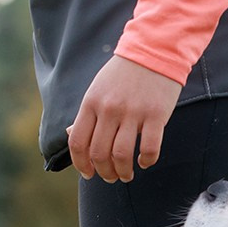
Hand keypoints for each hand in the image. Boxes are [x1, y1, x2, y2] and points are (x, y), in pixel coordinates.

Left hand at [67, 55, 182, 182]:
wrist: (153, 50)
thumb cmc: (123, 74)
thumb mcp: (97, 90)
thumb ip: (86, 114)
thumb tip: (71, 136)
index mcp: (91, 103)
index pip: (78, 143)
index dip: (81, 165)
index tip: (88, 174)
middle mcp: (109, 109)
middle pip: (99, 154)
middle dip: (104, 173)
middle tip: (111, 177)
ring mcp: (133, 112)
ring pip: (121, 156)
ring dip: (123, 172)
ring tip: (126, 175)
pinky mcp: (156, 115)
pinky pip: (149, 148)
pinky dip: (147, 161)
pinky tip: (145, 161)